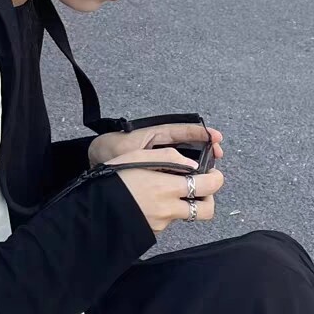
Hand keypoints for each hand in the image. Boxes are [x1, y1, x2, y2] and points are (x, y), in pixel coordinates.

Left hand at [88, 123, 223, 167]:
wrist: (94, 159)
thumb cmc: (110, 150)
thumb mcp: (134, 152)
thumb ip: (160, 157)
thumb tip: (187, 167)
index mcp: (155, 133)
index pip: (183, 131)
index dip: (200, 134)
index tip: (216, 138)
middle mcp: (159, 143)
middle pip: (187, 144)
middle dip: (205, 148)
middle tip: (219, 154)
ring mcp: (157, 156)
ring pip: (182, 157)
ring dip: (197, 162)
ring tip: (211, 168)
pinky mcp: (154, 168)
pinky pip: (173, 169)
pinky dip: (183, 174)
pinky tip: (192, 182)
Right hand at [110, 147, 225, 233]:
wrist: (91, 210)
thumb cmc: (111, 180)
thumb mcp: (137, 156)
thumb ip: (168, 157)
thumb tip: (192, 165)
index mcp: (166, 187)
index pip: (209, 186)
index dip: (216, 178)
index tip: (212, 173)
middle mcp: (167, 209)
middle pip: (206, 211)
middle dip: (209, 200)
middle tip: (200, 189)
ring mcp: (160, 224)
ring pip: (183, 215)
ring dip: (181, 204)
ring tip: (163, 193)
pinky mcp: (151, 232)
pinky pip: (165, 221)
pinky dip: (162, 211)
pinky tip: (147, 202)